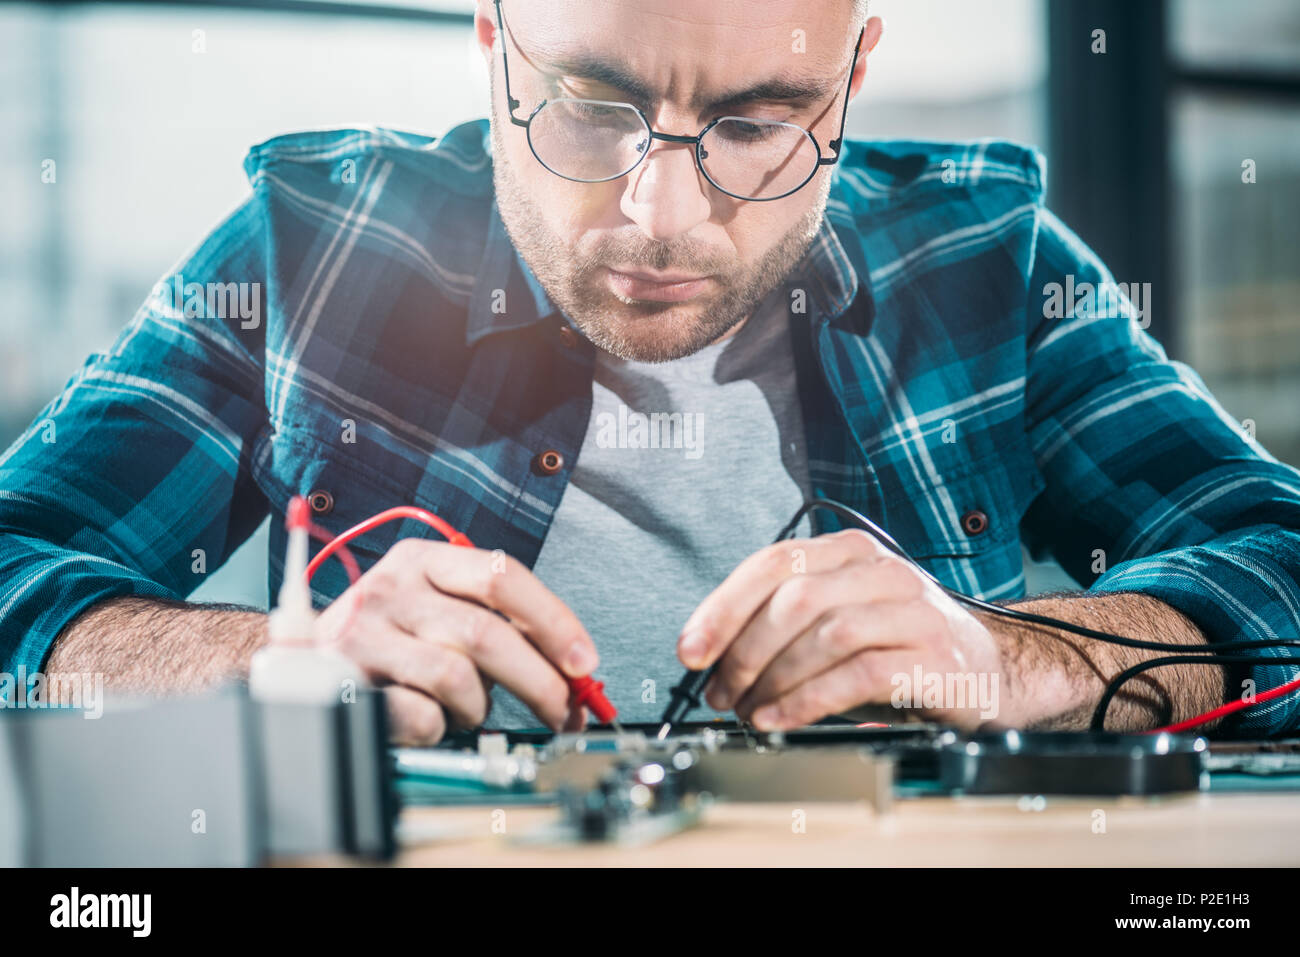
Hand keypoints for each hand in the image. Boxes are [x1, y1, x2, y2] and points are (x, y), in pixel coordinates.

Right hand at [314, 539, 597, 743]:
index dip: (553, 620)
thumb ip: (495, 622)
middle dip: (540, 682)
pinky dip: (439, 726)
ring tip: (469, 708)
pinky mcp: (347, 685)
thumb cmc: (387, 634)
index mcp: (422, 559)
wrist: (299, 659)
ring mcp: (364, 636)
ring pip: (457, 678)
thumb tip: (571, 666)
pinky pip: (422, 716)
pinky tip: (429, 717)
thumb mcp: (433, 604)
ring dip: (478, 706)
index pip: (502, 576)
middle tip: (565, 712)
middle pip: (487, 634)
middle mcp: (391, 589)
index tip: (584, 661)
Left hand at [678, 529, 1007, 730]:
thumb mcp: (842, 618)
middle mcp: (882, 572)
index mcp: (851, 552)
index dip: (722, 607)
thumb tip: (713, 653)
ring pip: (823, 635)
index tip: (690, 649)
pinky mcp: (932, 658)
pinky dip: (807, 701)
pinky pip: (856, 676)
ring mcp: (912, 612)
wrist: (991, 671)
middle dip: (742, 651)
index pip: (773, 563)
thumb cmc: (902, 648)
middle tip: (719, 691)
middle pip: (794, 600)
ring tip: (748, 710)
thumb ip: (786, 621)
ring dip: (772, 679)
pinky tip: (781, 718)